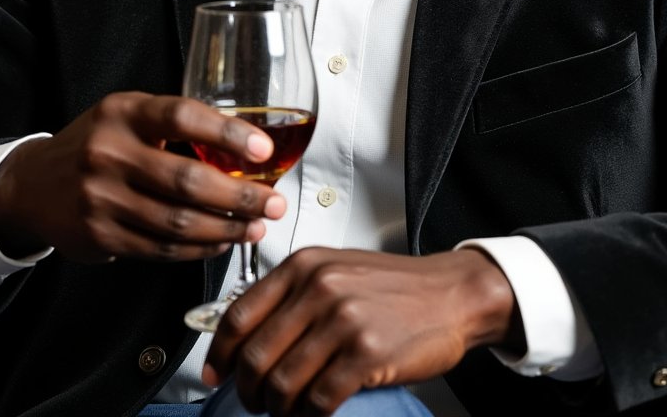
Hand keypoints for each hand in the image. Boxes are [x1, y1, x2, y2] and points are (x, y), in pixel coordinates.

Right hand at [0, 91, 285, 261]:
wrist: (32, 184)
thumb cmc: (97, 143)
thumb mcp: (128, 115)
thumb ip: (177, 124)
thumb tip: (246, 147)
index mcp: (123, 113)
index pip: (181, 117)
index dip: (227, 134)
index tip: (264, 149)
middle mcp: (108, 153)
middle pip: (186, 181)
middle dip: (240, 196)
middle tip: (273, 202)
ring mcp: (100, 198)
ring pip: (177, 222)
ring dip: (226, 228)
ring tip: (256, 225)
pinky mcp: (99, 236)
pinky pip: (161, 248)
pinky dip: (199, 248)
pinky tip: (222, 240)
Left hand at [205, 247, 521, 416]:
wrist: (450, 293)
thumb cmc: (393, 286)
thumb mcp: (336, 270)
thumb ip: (293, 293)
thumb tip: (246, 334)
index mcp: (304, 265)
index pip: (239, 315)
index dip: (219, 354)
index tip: (215, 374)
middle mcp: (319, 288)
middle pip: (255, 356)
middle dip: (247, 391)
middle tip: (256, 402)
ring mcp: (343, 321)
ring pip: (282, 384)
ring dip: (279, 408)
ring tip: (288, 409)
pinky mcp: (368, 354)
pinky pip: (319, 401)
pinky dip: (311, 416)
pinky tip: (317, 413)